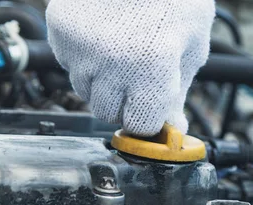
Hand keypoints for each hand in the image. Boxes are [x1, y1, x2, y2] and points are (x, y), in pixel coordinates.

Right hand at [46, 0, 214, 135]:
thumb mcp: (192, 45)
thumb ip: (179, 92)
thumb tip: (172, 127)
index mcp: (152, 67)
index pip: (139, 125)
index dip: (148, 116)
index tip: (150, 105)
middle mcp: (112, 61)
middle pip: (107, 113)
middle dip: (123, 101)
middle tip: (136, 71)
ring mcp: (81, 45)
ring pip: (83, 91)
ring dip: (100, 81)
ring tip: (120, 47)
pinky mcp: (60, 30)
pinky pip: (68, 64)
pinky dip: (83, 57)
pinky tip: (102, 34)